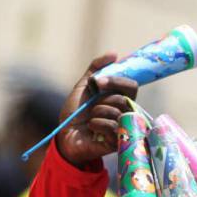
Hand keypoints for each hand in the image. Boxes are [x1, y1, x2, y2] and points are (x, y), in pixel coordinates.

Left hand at [55, 52, 137, 166]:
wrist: (65, 134)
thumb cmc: (76, 111)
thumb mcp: (84, 86)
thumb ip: (97, 68)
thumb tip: (115, 54)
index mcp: (121, 98)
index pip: (131, 86)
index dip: (116, 81)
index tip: (98, 82)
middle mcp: (126, 112)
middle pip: (124, 99)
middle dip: (102, 100)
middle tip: (91, 105)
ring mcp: (123, 128)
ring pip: (117, 112)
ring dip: (97, 113)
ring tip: (89, 119)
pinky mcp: (118, 142)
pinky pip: (113, 127)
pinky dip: (97, 124)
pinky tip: (91, 128)